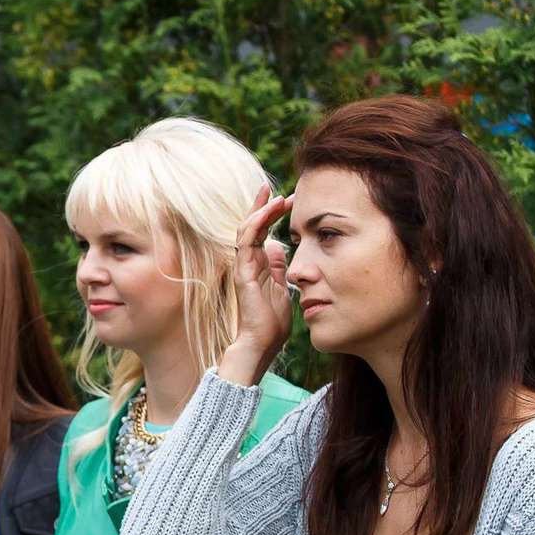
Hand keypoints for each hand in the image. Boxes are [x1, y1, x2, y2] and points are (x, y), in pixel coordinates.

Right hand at [215, 186, 294, 386]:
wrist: (262, 345)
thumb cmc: (272, 324)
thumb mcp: (282, 289)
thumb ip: (278, 269)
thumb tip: (279, 248)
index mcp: (259, 266)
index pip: (261, 233)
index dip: (272, 214)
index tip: (291, 200)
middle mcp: (248, 263)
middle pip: (251, 226)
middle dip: (264, 206)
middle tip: (279, 189)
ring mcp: (244, 267)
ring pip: (246, 229)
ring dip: (261, 211)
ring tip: (276, 196)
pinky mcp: (243, 273)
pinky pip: (246, 242)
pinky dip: (257, 223)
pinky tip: (269, 212)